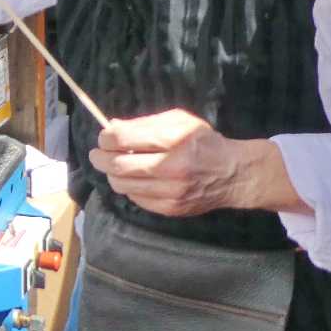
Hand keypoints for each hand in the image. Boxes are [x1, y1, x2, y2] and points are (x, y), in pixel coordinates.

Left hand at [89, 109, 270, 216]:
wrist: (234, 174)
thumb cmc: (204, 142)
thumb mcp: (179, 121)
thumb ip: (145, 123)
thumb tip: (113, 127)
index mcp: (173, 139)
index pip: (123, 139)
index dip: (106, 138)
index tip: (104, 137)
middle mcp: (171, 167)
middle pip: (118, 165)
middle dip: (100, 158)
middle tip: (97, 154)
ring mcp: (170, 191)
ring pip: (122, 185)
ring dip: (112, 174)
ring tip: (114, 166)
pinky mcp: (170, 208)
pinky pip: (136, 199)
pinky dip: (129, 187)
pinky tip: (135, 179)